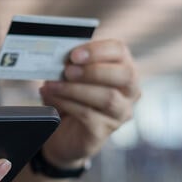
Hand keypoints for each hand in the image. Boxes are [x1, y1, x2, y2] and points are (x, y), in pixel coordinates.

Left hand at [39, 39, 140, 168]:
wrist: (63, 131)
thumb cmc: (71, 96)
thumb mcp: (71, 75)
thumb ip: (71, 64)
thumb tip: (58, 56)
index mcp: (123, 68)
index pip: (120, 51)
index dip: (98, 50)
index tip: (74, 54)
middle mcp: (129, 91)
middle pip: (124, 75)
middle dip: (93, 71)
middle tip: (67, 70)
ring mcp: (120, 113)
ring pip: (107, 98)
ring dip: (76, 89)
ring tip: (53, 85)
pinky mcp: (104, 131)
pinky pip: (88, 114)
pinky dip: (67, 103)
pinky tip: (52, 98)